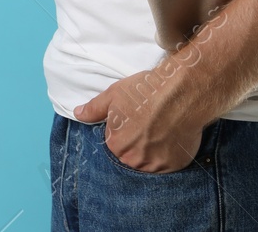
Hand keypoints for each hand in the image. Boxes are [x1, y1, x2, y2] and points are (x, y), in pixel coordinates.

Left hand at [74, 67, 208, 172]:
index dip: (125, 129)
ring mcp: (156, 165)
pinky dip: (169, 153)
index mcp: (116, 145)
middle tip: (149, 123)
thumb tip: (78, 114)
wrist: (180, 93)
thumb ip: (94, 109)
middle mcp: (134, 160)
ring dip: (153, 150)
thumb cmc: (145, 92)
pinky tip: (171, 136)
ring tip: (161, 129)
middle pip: (131, 154)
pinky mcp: (175, 165)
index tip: (135, 118)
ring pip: (149, 161)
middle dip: (138, 141)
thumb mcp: (113, 95)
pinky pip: (168, 164)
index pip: (115, 142)